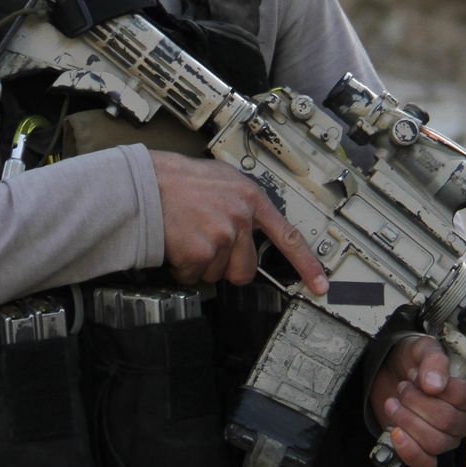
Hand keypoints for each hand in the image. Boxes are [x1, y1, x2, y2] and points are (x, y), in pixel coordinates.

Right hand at [150, 150, 327, 293]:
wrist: (144, 183)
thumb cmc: (178, 180)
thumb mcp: (222, 179)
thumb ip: (242, 203)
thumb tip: (252, 229)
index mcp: (251, 199)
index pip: (288, 238)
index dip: (307, 265)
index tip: (321, 286)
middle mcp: (241, 218)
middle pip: (245, 270)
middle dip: (226, 266)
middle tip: (205, 243)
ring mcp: (222, 236)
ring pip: (217, 274)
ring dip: (200, 264)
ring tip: (186, 235)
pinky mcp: (200, 252)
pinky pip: (193, 276)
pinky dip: (181, 267)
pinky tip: (175, 243)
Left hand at [369, 335, 465, 466]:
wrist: (389, 370)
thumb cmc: (414, 359)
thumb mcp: (423, 347)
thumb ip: (433, 359)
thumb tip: (434, 384)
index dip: (440, 388)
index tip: (418, 375)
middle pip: (448, 421)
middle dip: (417, 402)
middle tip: (404, 387)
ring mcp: (449, 437)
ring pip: (435, 442)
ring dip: (407, 420)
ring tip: (395, 402)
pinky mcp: (427, 449)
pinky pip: (426, 463)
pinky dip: (408, 451)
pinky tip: (395, 433)